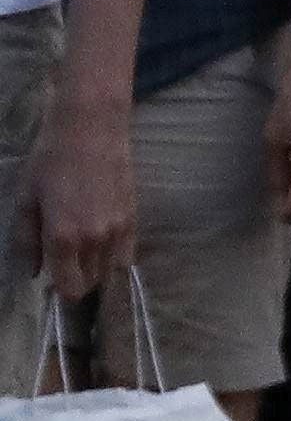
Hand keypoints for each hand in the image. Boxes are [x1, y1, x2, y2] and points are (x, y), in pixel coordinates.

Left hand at [33, 113, 132, 301]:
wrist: (91, 129)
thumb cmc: (50, 161)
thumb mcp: (26, 201)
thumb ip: (25, 242)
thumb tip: (32, 273)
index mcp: (64, 238)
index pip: (71, 288)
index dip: (60, 292)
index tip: (52, 282)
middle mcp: (95, 240)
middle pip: (92, 282)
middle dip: (77, 281)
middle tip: (64, 265)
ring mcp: (119, 229)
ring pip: (111, 271)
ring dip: (96, 271)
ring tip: (82, 256)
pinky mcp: (134, 217)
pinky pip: (127, 254)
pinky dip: (114, 259)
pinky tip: (102, 248)